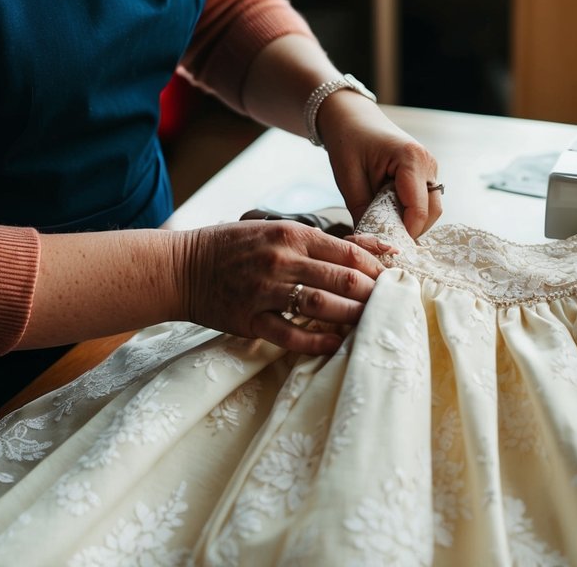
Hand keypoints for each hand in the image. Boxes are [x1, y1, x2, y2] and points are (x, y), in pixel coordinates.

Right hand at [173, 219, 391, 354]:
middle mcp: (281, 260)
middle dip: (372, 293)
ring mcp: (265, 291)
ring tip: (370, 323)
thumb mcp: (279, 231)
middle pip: (341, 279)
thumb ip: (325, 242)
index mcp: (291, 234)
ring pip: (321, 305)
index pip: (348, 252)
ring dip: (352, 316)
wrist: (183, 267)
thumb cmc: (237, 246)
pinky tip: (336, 344)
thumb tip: (377, 247)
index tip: (393, 279)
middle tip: (390, 304)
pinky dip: (317, 341)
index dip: (376, 267)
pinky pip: (290, 334)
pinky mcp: (250, 319)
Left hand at [317, 93, 441, 237]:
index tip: (382, 245)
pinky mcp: (426, 171)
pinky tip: (390, 210)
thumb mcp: (348, 179)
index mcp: (411, 159)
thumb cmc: (347, 141)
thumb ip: (363, 212)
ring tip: (384, 221)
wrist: (351, 117)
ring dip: (412, 221)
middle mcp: (428, 162)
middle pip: (432, 212)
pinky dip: (411, 211)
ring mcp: (430, 166)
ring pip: (432, 208)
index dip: (403, 233)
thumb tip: (371, 244)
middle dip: (410, 230)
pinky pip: (426, 200)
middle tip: (383, 237)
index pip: (418, 211)